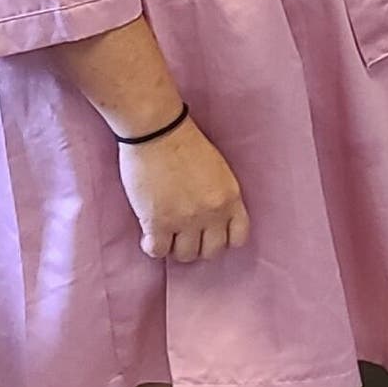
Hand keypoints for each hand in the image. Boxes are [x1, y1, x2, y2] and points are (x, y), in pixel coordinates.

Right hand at [117, 120, 248, 263]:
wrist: (158, 131)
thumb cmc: (185, 144)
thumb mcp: (218, 171)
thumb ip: (219, 197)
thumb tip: (211, 221)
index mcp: (231, 198)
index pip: (239, 237)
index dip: (223, 239)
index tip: (210, 234)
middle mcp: (212, 213)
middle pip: (211, 251)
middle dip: (198, 246)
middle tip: (185, 236)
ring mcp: (185, 220)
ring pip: (185, 255)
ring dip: (175, 248)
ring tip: (166, 235)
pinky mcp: (157, 222)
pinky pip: (158, 251)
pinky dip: (152, 247)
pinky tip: (148, 236)